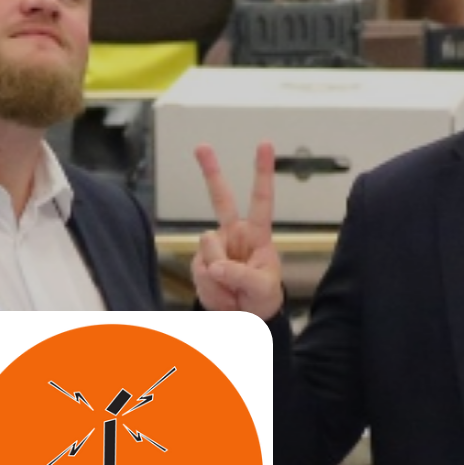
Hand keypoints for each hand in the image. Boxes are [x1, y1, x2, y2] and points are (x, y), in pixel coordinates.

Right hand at [191, 142, 284, 319]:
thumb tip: (216, 266)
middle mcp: (234, 235)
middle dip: (211, 172)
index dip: (262, 172)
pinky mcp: (198, 264)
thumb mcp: (262, 290)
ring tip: (233, 290)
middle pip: (220, 199)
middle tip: (201, 146)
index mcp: (257, 234)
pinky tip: (221, 292)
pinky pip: (199, 271)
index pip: (261, 199)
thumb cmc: (262, 300)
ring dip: (220, 275)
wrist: (244, 320)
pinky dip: (210, 287)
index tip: (265, 144)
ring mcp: (214, 248)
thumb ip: (241, 277)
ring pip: (208, 248)